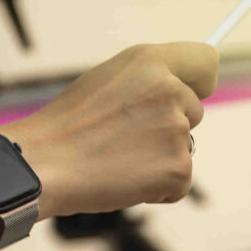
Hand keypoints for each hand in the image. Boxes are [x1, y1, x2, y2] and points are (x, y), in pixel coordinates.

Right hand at [12, 43, 218, 215]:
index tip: (194, 91)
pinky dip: (158, 189)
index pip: (206, 61)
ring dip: (160, 159)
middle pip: (194, 111)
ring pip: (184, 148)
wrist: (44, 165)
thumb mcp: (106, 82)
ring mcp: (177, 129)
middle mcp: (170, 89)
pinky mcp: (179, 167)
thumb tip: (180, 89)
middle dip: (169, 126)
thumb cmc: (68, 126)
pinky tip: (124, 179)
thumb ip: (146, 81)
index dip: (199, 81)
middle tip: (124, 137)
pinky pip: (179, 182)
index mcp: (149, 61)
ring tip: (118, 158)